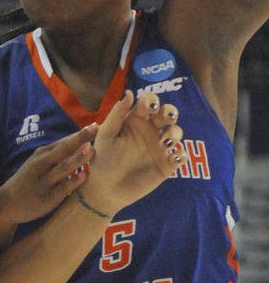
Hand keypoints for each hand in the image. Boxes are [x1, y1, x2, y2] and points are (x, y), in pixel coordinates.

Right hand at [0, 124, 97, 223]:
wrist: (8, 203)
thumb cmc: (30, 180)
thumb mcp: (39, 163)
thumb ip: (58, 154)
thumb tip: (85, 142)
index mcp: (42, 154)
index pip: (64, 141)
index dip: (80, 133)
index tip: (96, 125)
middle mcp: (42, 164)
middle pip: (63, 149)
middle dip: (79, 138)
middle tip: (95, 128)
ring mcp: (45, 181)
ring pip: (63, 168)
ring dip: (77, 158)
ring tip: (91, 149)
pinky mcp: (48, 197)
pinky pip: (63, 188)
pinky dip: (74, 181)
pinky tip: (84, 175)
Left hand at [82, 90, 181, 212]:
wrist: (105, 189)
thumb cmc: (102, 159)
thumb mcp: (106, 136)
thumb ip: (117, 115)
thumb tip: (129, 92)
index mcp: (135, 120)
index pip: (148, 103)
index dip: (152, 100)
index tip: (149, 108)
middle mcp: (150, 130)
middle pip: (167, 114)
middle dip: (171, 111)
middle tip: (167, 117)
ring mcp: (160, 147)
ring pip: (176, 132)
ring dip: (174, 133)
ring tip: (164, 143)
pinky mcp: (167, 164)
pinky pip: (181, 155)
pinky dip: (181, 154)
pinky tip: (173, 158)